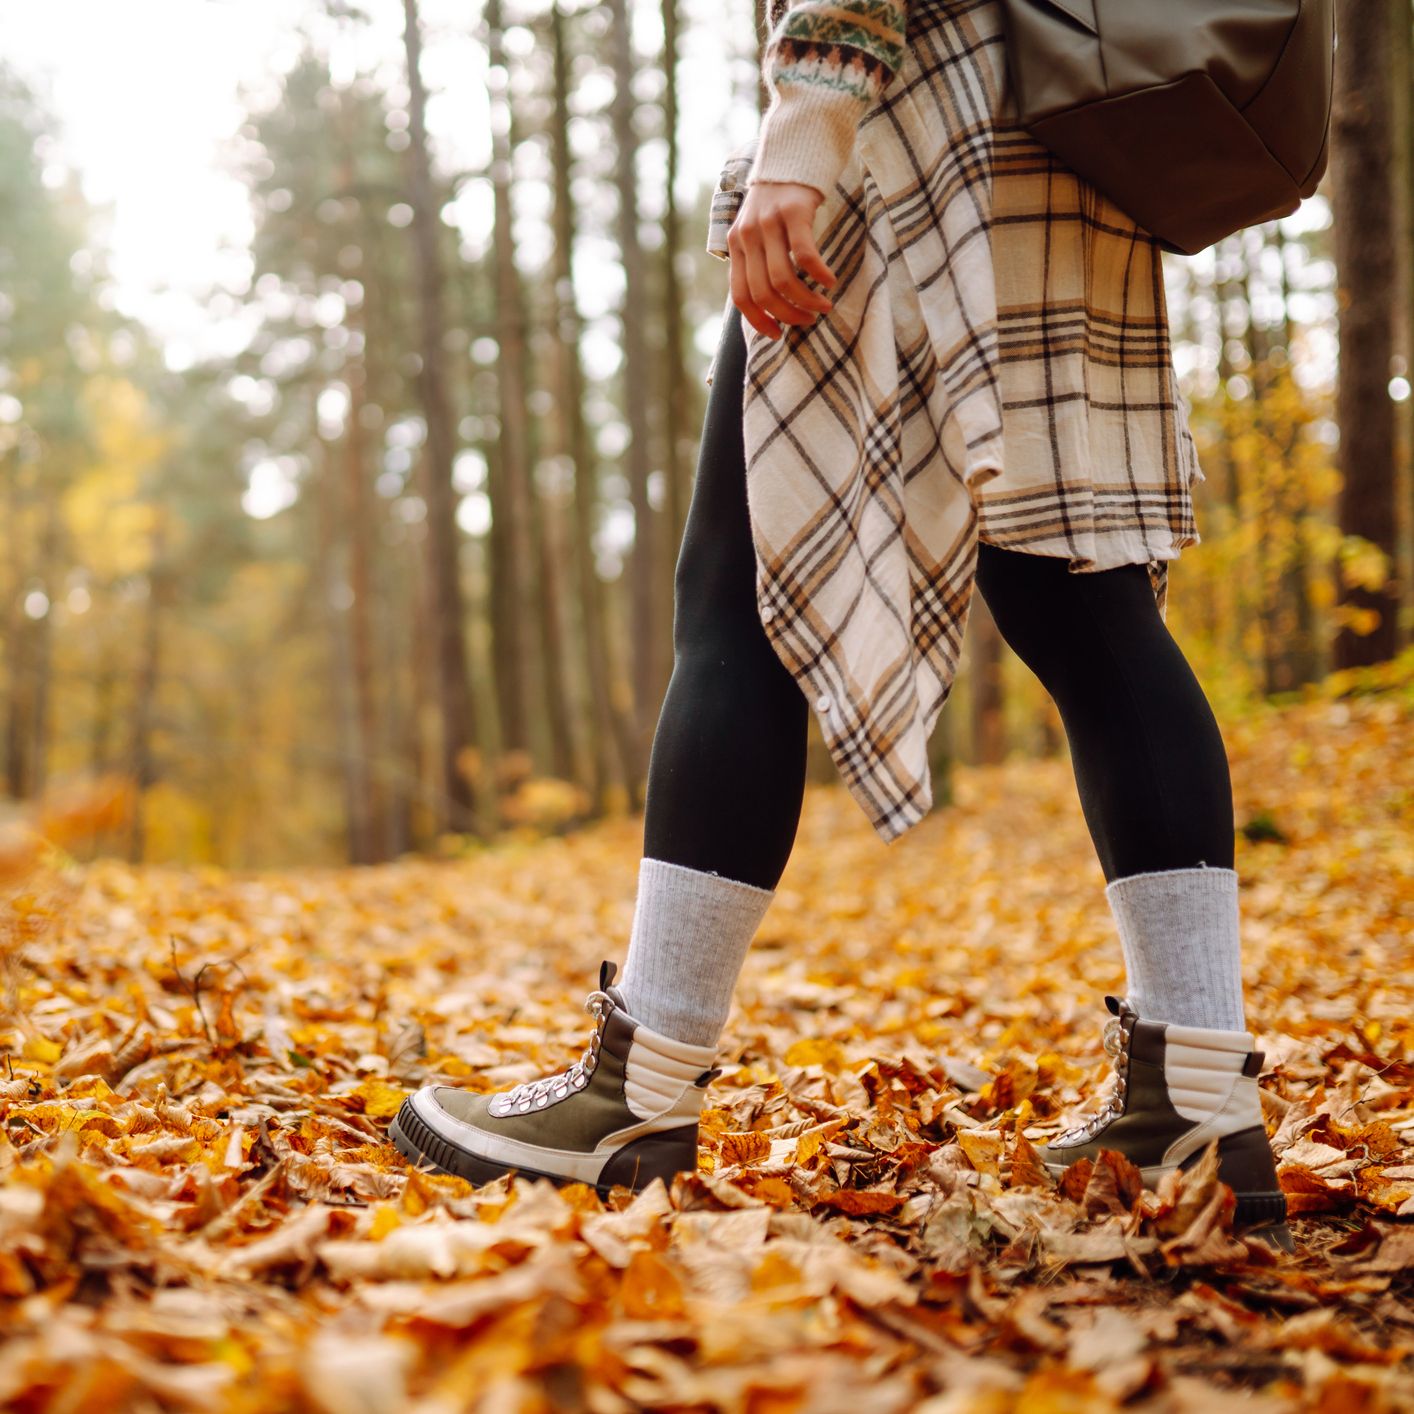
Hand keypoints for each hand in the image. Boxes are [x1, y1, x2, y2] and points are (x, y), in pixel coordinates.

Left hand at [727, 180, 836, 339]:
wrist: (792, 154)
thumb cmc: (779, 203)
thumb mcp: (758, 232)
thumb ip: (758, 262)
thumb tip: (768, 307)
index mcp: (736, 246)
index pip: (741, 296)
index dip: (758, 321)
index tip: (778, 335)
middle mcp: (747, 235)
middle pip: (764, 293)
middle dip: (788, 315)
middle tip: (808, 320)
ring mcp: (769, 222)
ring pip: (783, 279)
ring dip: (805, 300)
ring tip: (823, 306)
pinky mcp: (793, 211)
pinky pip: (804, 255)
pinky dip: (818, 275)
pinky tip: (830, 281)